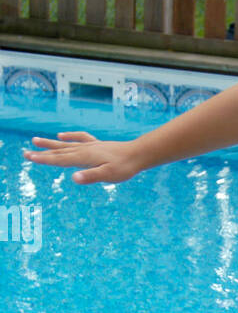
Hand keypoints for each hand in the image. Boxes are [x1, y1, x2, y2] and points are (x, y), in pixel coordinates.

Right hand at [23, 131, 143, 183]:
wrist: (138, 154)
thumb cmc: (124, 167)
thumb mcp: (108, 175)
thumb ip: (91, 176)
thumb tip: (73, 178)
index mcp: (84, 157)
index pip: (60, 159)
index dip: (44, 159)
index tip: (29, 158)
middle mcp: (84, 150)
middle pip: (59, 151)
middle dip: (42, 153)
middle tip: (25, 154)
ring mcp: (90, 146)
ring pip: (66, 144)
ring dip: (50, 143)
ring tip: (35, 140)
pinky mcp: (96, 145)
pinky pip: (79, 138)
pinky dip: (69, 136)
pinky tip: (62, 135)